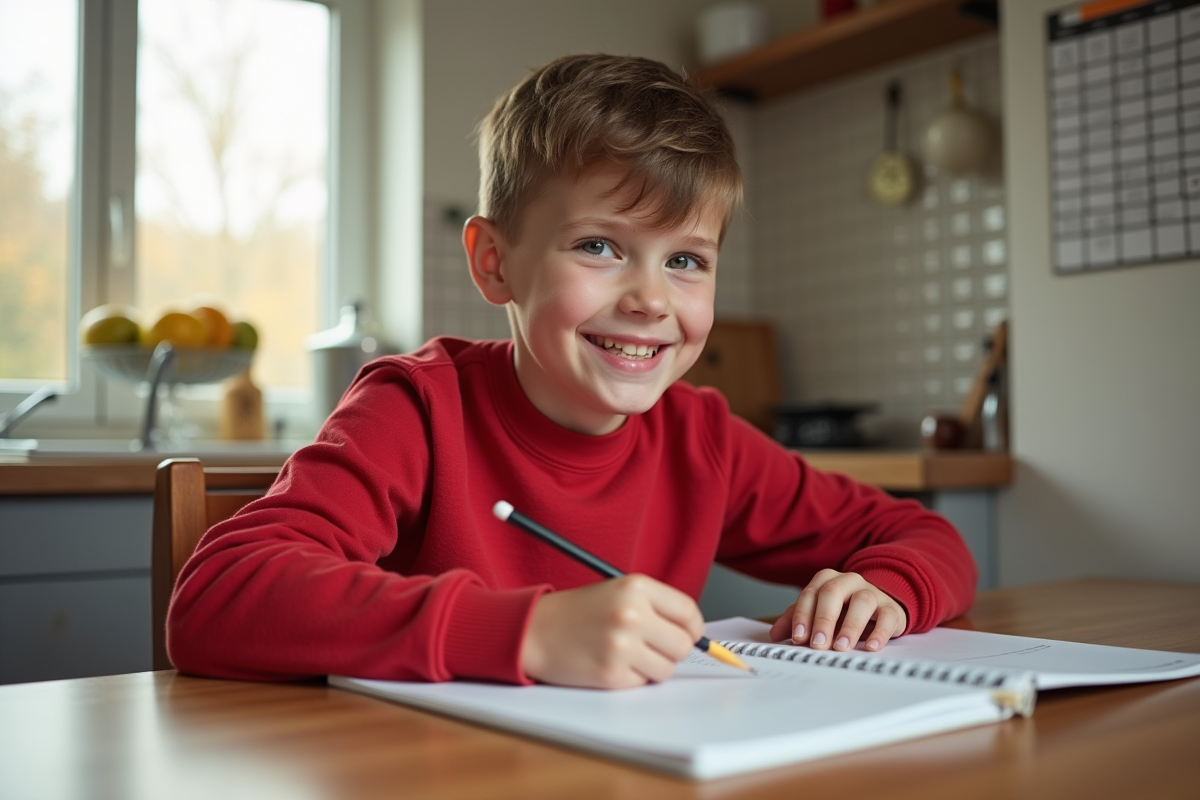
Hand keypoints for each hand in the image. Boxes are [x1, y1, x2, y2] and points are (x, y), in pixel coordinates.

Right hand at [521, 574, 703, 688]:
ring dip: (653, 666)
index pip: (689, 612)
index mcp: (637, 587)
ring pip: (667, 669)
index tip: (687, 633)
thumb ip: (657, 607)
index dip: (693, 628)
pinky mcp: (611, 673)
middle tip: (651, 646)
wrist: (536, 630)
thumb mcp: (620, 592)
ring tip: (627, 653)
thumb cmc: (579, 611)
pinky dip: (632, 677)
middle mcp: (632, 613)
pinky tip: (611, 662)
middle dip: (672, 650)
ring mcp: (621, 645)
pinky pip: (643, 683)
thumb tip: (695, 634)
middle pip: (683, 645)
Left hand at [768, 569, 906, 652]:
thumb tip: (775, 635)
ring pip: (862, 601)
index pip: (810, 593)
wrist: (879, 607)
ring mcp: (872, 592)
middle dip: (823, 619)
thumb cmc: (843, 611)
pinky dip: (879, 632)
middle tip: (818, 645)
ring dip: (850, 626)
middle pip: (833, 592)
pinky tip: (871, 647)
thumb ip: (796, 620)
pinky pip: (887, 616)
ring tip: (841, 648)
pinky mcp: (891, 608)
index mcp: (827, 580)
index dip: (802, 615)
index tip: (798, 638)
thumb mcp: (818, 613)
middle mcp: (849, 581)